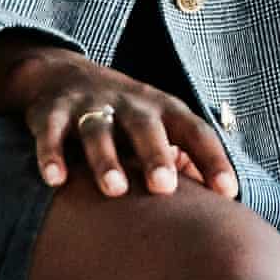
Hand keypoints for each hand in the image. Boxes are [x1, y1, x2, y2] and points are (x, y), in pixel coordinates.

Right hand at [0, 42, 236, 200]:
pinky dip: (52, 155)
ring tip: (113, 189)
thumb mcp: (159, 128)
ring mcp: (90, 106)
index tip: (227, 193)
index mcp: (164, 110)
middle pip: (145, 127)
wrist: (61, 74)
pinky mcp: (52, 112)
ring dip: (106, 159)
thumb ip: (187, 161)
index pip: (195, 132)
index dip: (213, 160)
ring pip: (99, 131)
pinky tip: (55, 180)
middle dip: (156, 155)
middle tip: (164, 187)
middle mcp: (129, 104)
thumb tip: (221, 205)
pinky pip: (51, 134)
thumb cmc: (126, 117)